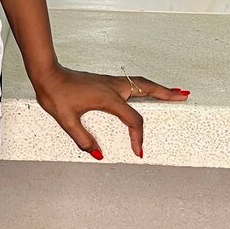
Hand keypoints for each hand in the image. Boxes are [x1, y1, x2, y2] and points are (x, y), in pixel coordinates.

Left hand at [29, 63, 190, 159]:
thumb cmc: (55, 94)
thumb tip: (98, 154)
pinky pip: (131, 82)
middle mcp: (113, 87)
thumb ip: (83, 139)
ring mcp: (109, 82)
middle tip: (184, 95)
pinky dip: (144, 85)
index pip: (133, 120)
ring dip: (157, 87)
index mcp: (108, 98)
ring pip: (140, 83)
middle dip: (166, 93)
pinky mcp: (104, 81)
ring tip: (172, 92)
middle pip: (146, 89)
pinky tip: (144, 90)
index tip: (138, 152)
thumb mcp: (67, 121)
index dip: (138, 137)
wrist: (46, 74)